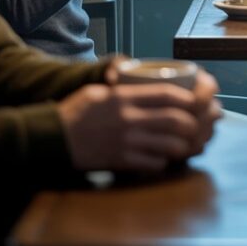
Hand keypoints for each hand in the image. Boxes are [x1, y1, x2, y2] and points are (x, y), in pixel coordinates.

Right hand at [58, 70, 220, 172]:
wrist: (51, 140)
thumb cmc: (74, 113)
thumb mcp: (97, 92)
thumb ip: (122, 88)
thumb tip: (140, 83)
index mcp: (124, 98)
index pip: (167, 94)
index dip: (187, 98)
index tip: (194, 101)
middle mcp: (129, 119)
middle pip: (175, 120)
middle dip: (192, 124)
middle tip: (194, 126)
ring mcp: (127, 142)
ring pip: (170, 144)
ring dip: (182, 145)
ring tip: (184, 143)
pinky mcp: (122, 162)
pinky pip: (154, 163)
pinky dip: (164, 160)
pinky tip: (163, 157)